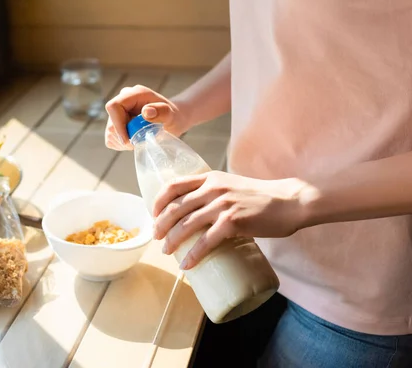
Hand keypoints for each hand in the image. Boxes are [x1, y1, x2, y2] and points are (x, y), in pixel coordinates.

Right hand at [104, 85, 189, 150]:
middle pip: (111, 122)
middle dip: (124, 136)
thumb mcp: (171, 115)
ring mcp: (118, 111)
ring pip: (110, 132)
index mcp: (134, 94)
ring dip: (123, 142)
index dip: (118, 125)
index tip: (128, 140)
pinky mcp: (116, 123)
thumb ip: (161, 111)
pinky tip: (134, 141)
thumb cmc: (172, 116)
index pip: (114, 107)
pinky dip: (121, 144)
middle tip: (140, 141)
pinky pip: (110, 138)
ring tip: (140, 140)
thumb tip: (146, 112)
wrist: (172, 120)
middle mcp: (123, 100)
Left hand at [152, 171, 308, 269]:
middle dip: (161, 224)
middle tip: (157, 238)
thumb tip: (195, 211)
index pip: (174, 185)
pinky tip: (186, 265)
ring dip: (172, 241)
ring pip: (186, 224)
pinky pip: (205, 241)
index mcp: (210, 178)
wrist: (290, 202)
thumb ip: (214, 192)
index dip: (158, 201)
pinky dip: (193, 255)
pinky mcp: (232, 222)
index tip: (154, 214)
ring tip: (167, 252)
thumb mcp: (231, 185)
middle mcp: (213, 188)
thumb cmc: (261, 196)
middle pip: (175, 207)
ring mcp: (222, 205)